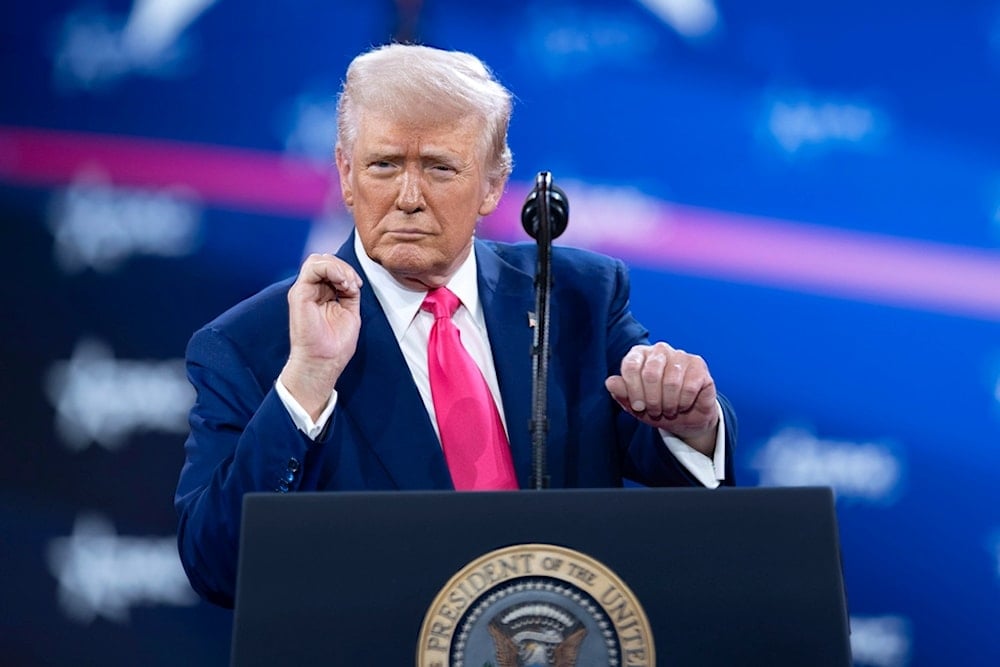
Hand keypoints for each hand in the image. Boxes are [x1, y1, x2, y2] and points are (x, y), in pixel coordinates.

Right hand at [278, 253, 362, 419]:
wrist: (324, 362)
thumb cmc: (335, 344)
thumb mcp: (349, 311)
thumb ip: (348, 292)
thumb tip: (352, 279)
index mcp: (320, 294)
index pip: (331, 267)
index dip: (347, 271)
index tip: (357, 286)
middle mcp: (310, 290)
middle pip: (324, 260)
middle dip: (344, 267)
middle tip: (353, 285)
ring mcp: (303, 290)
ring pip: (318, 259)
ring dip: (339, 268)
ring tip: (347, 284)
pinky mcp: (299, 293)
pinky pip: (313, 267)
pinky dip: (331, 269)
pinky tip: (342, 283)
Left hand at [605, 342, 718, 455]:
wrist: (685, 418)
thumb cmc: (657, 407)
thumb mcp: (635, 405)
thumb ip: (621, 393)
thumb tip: (610, 382)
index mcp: (639, 354)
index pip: (631, 366)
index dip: (633, 391)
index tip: (638, 407)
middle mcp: (660, 350)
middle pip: (650, 374)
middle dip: (652, 400)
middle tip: (654, 411)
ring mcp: (681, 355)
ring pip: (671, 382)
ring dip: (668, 404)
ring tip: (668, 410)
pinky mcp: (699, 365)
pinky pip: (689, 387)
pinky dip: (684, 403)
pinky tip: (683, 405)